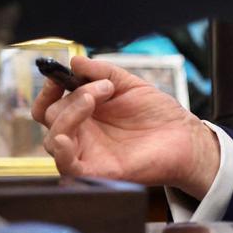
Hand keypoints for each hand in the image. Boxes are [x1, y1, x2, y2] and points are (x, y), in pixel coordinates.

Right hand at [31, 56, 220, 199]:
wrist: (184, 136)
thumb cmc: (158, 114)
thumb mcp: (129, 85)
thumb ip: (103, 72)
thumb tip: (75, 61)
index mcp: (85, 115)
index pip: (50, 105)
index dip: (49, 89)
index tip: (58, 74)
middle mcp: (82, 134)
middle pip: (52, 116)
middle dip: (75, 95)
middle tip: (105, 87)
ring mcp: (87, 153)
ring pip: (54, 139)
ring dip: (69, 113)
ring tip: (94, 98)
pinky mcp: (96, 171)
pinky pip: (67, 166)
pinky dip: (61, 151)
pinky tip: (66, 136)